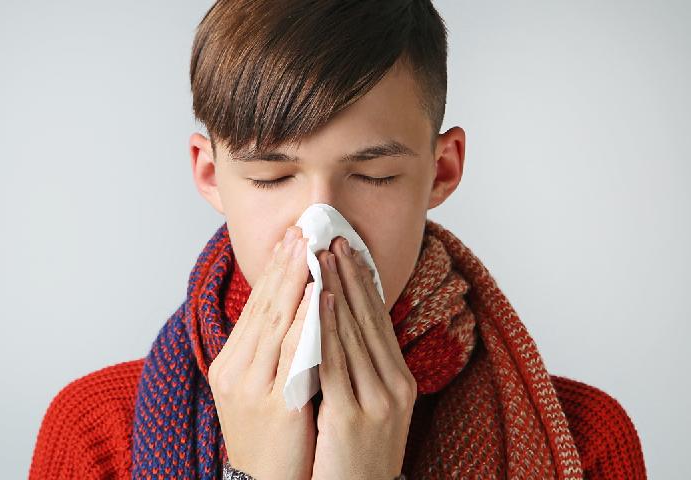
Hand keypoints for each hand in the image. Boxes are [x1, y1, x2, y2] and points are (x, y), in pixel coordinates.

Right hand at [209, 225, 315, 479]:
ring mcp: (252, 387)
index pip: (255, 306)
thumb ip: (269, 352)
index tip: (291, 239)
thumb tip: (292, 312)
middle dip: (284, 265)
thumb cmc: (270, 439)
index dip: (274, 270)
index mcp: (231, 364)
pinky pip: (292, 354)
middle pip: (263, 306)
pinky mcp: (275, 405)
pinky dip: (306, 320)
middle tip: (301, 229)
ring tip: (310, 249)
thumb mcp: (259, 390)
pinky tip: (319, 296)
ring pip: (275, 322)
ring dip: (294, 281)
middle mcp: (235, 370)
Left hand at [310, 236, 416, 479]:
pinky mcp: (351, 416)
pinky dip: (327, 325)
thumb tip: (341, 330)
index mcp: (398, 382)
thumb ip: (361, 371)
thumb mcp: (368, 408)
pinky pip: (335, 361)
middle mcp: (394, 386)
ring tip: (324, 254)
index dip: (363, 282)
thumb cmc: (355, 457)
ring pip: (353, 332)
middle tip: (334, 236)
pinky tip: (319, 298)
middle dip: (350, 274)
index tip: (348, 249)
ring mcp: (376, 400)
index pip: (379, 321)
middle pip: (369, 318)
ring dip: (338, 288)